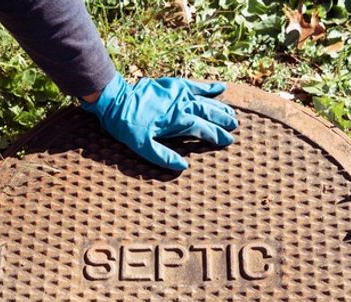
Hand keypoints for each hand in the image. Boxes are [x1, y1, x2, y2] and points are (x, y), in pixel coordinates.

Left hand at [81, 74, 237, 170]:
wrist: (115, 100)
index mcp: (178, 121)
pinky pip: (194, 85)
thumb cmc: (128, 126)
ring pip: (205, 100)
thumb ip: (163, 156)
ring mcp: (178, 93)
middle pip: (209, 112)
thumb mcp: (142, 147)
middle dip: (223, 120)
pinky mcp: (173, 84)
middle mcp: (182, 105)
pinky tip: (221, 87)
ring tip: (231, 113)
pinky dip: (208, 87)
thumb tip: (183, 166)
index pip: (204, 129)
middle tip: (235, 126)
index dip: (217, 135)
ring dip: (219, 106)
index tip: (228, 140)